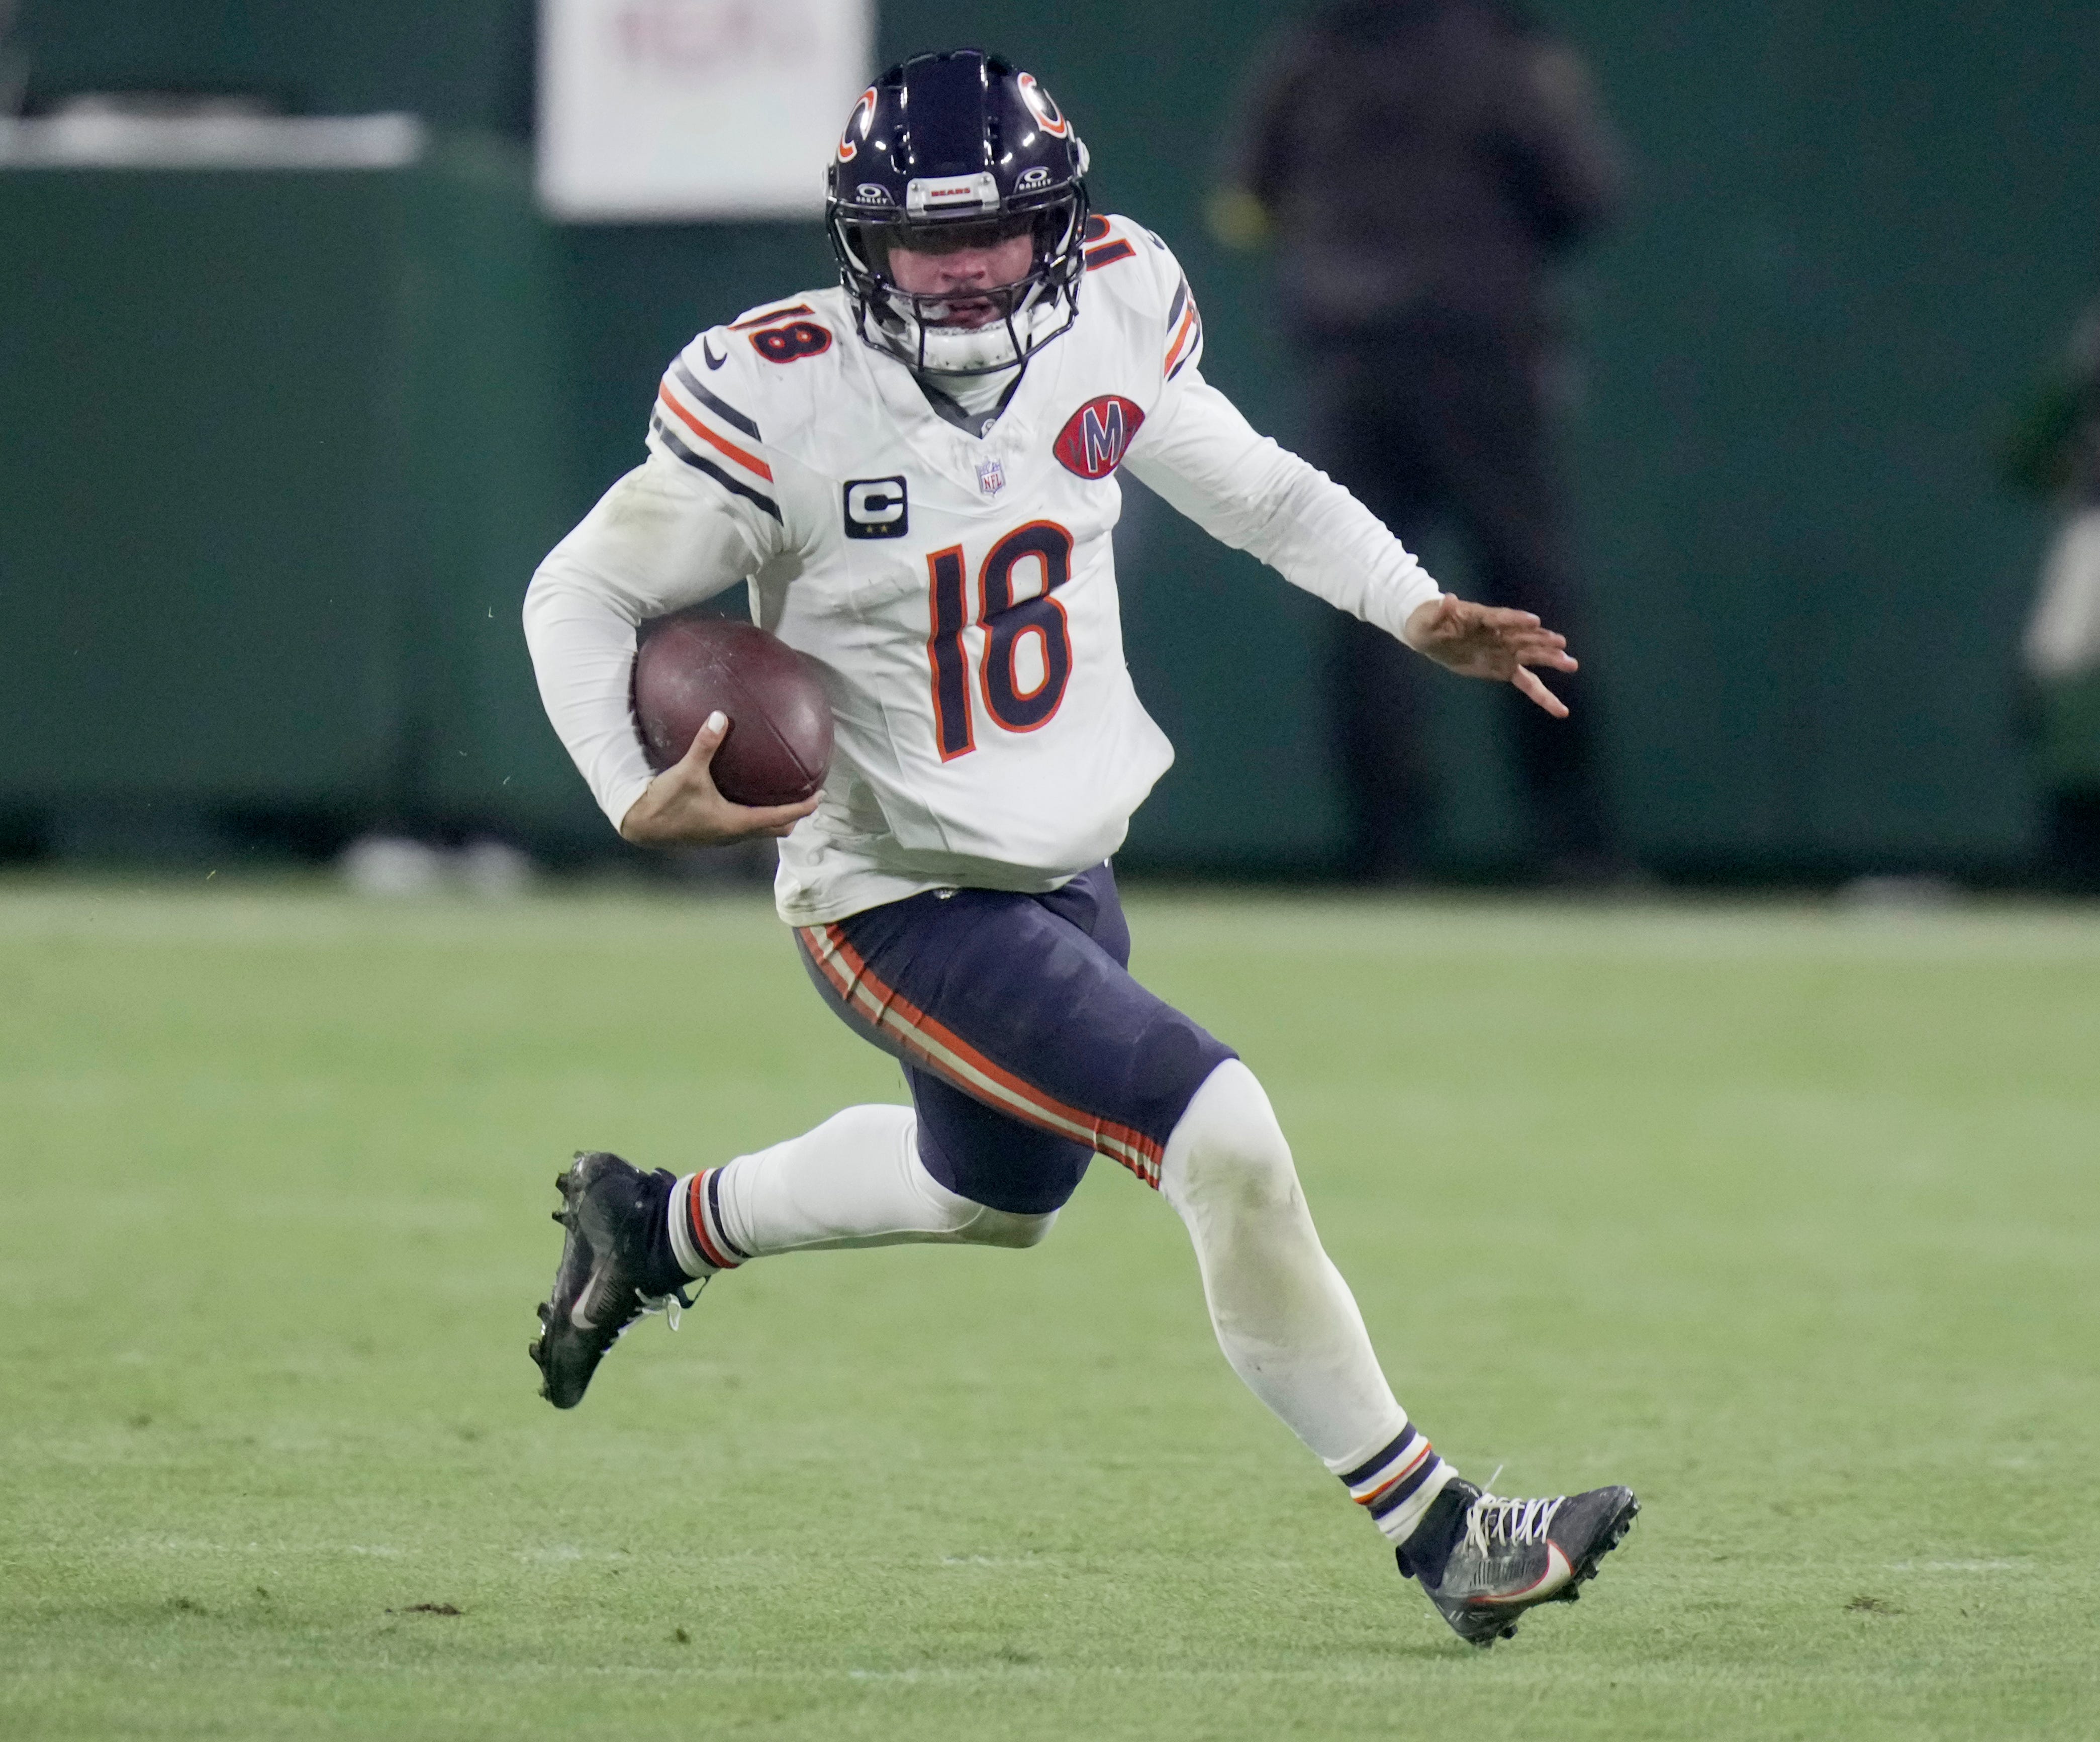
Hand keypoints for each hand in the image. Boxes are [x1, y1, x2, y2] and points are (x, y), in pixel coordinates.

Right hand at [617, 711, 820, 845]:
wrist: (640, 825)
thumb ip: (705, 743)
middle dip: (796, 815)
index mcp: (737, 823)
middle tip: (808, 794)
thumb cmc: (665, 802)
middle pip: (778, 829)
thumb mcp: (686, 771)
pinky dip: (758, 814)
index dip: (803, 808)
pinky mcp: (714, 833)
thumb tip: (720, 715)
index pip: (781, 818)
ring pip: (762, 830)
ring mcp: (724, 836)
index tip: (821, 796)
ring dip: (777, 816)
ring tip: (786, 793)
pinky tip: (750, 793)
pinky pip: (746, 826)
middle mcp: (735, 834)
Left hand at [1403, 595, 1578, 717]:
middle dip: (1541, 640)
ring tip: (1571, 663)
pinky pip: (1527, 682)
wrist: (1433, 636)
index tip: (1534, 621)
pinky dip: (1542, 694)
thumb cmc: (1429, 624)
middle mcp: (1499, 634)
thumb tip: (1447, 599)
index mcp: (1482, 619)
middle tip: (1561, 643)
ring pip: (1531, 656)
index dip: (1516, 620)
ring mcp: (1504, 652)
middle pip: (1523, 637)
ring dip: (1550, 659)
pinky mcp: (1504, 669)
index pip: (1501, 618)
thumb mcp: (1428, 620)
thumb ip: (1440, 613)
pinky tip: (1559, 708)